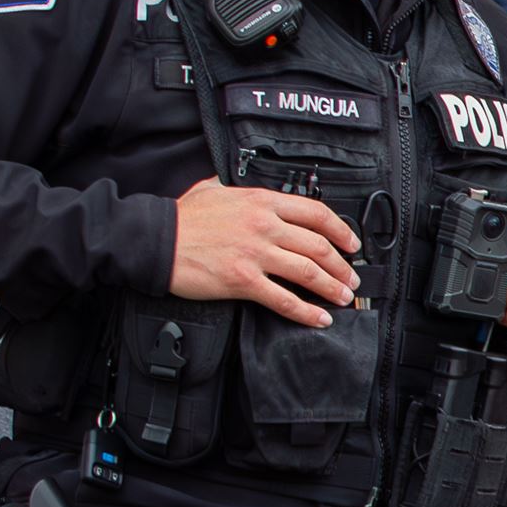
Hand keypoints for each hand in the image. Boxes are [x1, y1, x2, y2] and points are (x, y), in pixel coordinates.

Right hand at [170, 178, 359, 326]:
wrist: (154, 239)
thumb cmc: (182, 217)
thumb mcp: (214, 188)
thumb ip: (240, 190)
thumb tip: (248, 189)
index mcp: (261, 201)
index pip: (316, 213)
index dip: (341, 230)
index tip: (352, 243)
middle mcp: (264, 225)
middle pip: (319, 246)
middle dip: (343, 266)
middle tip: (352, 277)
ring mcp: (255, 253)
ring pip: (309, 273)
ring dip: (333, 288)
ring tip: (344, 297)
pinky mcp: (243, 281)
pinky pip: (285, 300)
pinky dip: (307, 312)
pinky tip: (320, 318)